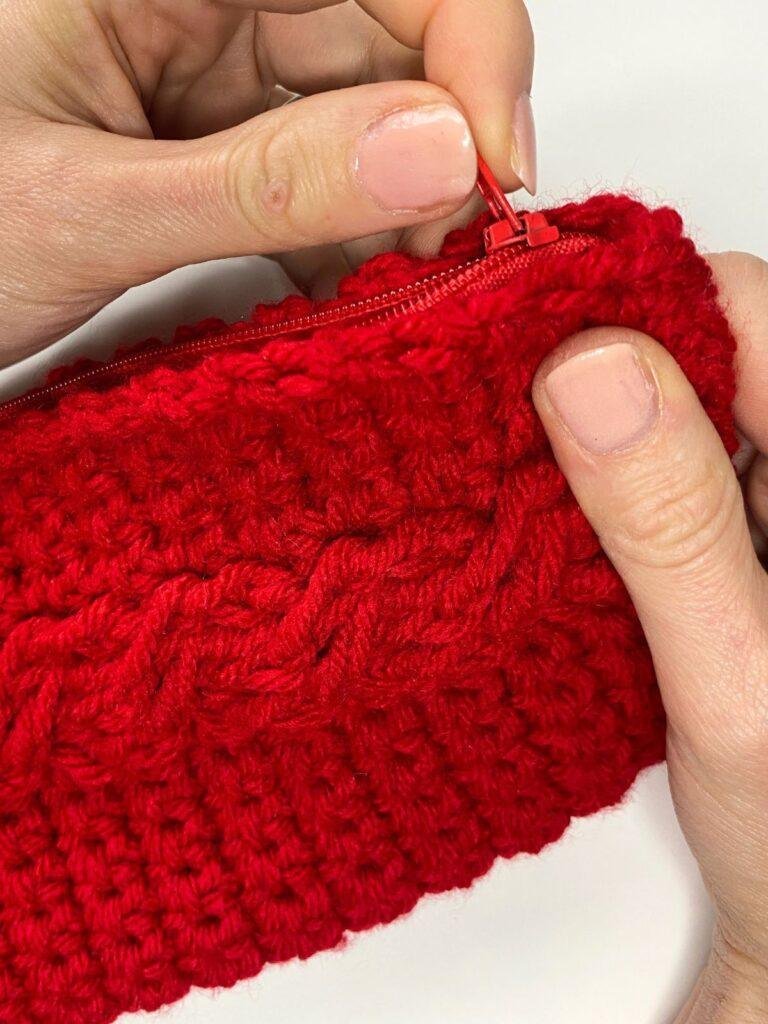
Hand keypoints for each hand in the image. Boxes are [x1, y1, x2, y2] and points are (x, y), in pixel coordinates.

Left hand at [0, 0, 534, 363]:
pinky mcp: (211, 154)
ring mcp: (206, 81)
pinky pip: (319, 180)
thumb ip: (265, 185)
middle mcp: (192, 6)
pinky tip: (348, 299)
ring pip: (366, 120)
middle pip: (389, 40)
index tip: (494, 170)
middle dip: (441, 148)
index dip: (467, 46)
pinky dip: (350, 244)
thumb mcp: (90, 210)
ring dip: (402, 211)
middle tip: (456, 259)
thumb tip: (440, 154)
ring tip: (398, 296)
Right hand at [532, 252, 767, 1021]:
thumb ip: (672, 529)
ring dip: (575, 420)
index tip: (526, 319)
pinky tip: (528, 503)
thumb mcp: (735, 682)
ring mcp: (752, 505)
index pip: (750, 313)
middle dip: (590, 358)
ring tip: (492, 442)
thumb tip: (591, 371)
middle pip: (697, 347)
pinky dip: (577, 476)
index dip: (637, 301)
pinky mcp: (712, 538)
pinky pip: (639, 471)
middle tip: (487, 386)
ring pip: (658, 405)